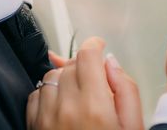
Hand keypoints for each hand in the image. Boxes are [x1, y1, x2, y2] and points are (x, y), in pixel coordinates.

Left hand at [27, 37, 142, 129]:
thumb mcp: (133, 129)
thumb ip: (126, 91)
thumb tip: (112, 63)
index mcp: (94, 107)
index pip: (87, 55)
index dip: (95, 45)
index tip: (99, 46)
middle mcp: (66, 109)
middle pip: (71, 64)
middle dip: (84, 66)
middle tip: (96, 79)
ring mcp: (45, 119)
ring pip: (51, 77)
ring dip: (65, 79)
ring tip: (80, 96)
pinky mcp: (33, 128)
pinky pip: (35, 95)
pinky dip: (48, 94)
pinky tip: (63, 107)